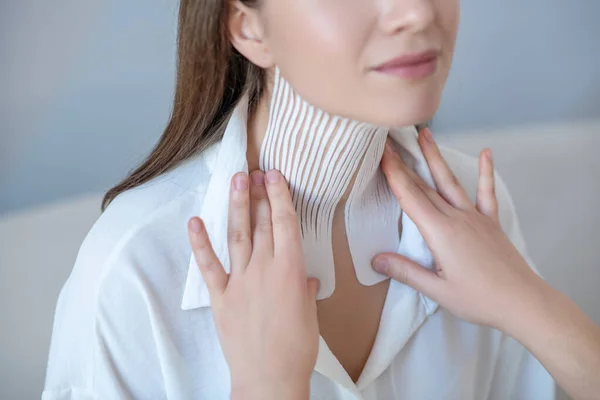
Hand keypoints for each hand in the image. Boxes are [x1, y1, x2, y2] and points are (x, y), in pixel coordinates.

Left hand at [187, 169, 317, 399]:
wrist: (269, 378)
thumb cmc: (296, 348)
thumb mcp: (310, 314)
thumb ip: (305, 290)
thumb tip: (305, 280)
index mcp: (291, 271)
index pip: (285, 223)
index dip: (280, 196)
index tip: (275, 176)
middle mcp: (264, 269)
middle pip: (262, 224)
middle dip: (258, 194)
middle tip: (254, 171)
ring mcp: (240, 281)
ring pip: (238, 235)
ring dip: (236, 206)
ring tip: (235, 181)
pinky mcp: (221, 297)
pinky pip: (209, 266)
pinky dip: (200, 243)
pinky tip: (195, 222)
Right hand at [374, 128, 599, 399]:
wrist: (523, 302)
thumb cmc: (479, 299)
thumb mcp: (437, 290)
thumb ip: (406, 272)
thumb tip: (375, 259)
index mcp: (440, 232)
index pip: (410, 197)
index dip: (394, 174)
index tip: (382, 153)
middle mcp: (456, 217)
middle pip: (425, 185)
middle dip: (405, 161)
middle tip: (391, 139)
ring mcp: (475, 217)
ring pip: (450, 182)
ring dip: (436, 157)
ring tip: (425, 133)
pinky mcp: (491, 222)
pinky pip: (486, 193)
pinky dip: (485, 172)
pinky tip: (487, 153)